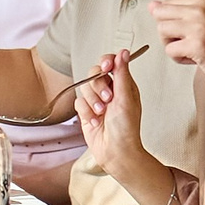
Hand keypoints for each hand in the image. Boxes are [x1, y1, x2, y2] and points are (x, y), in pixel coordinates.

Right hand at [73, 49, 148, 173]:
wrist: (115, 151)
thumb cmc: (126, 128)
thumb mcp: (126, 98)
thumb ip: (122, 74)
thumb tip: (124, 52)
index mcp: (123, 84)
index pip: (111, 62)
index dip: (106, 61)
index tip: (106, 66)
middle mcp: (110, 90)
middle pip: (94, 73)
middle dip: (98, 86)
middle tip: (108, 99)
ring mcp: (97, 100)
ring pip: (84, 87)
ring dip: (92, 101)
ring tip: (101, 113)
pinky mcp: (86, 111)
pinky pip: (78, 102)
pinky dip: (86, 112)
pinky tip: (94, 121)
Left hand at [150, 0, 204, 92]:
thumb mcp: (201, 23)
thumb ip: (177, 12)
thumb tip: (152, 5)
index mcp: (201, 1)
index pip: (165, 5)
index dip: (173, 23)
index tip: (191, 31)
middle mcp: (200, 10)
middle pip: (160, 16)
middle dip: (167, 33)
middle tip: (187, 41)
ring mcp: (198, 26)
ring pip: (161, 31)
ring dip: (172, 46)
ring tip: (192, 50)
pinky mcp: (196, 45)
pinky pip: (169, 50)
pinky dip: (178, 58)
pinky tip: (195, 58)